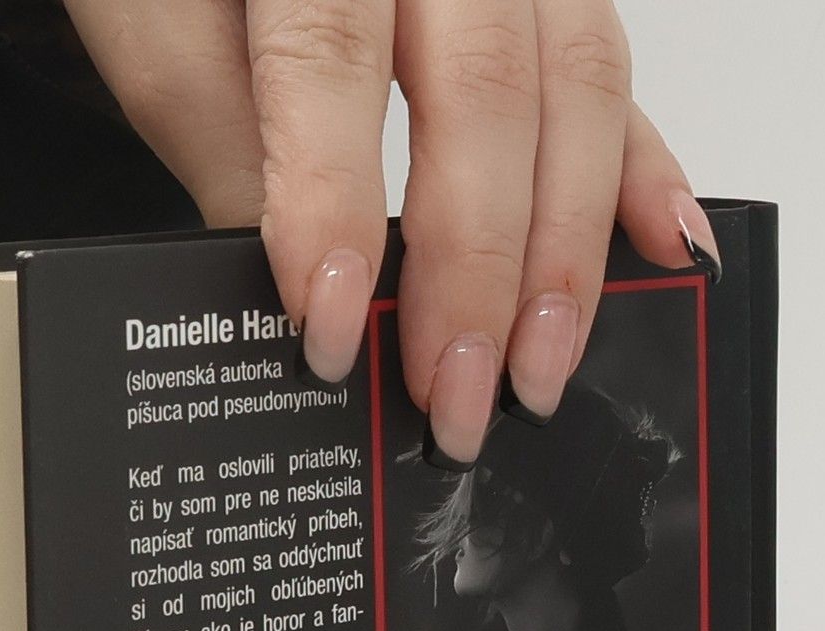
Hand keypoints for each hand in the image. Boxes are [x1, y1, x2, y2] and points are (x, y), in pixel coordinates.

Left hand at [54, 0, 718, 462]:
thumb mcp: (157, 27)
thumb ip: (225, 149)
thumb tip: (303, 303)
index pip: (333, 58)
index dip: (337, 208)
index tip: (331, 335)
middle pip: (485, 89)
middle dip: (476, 270)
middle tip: (454, 399)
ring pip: (576, 87)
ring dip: (567, 251)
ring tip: (538, 371)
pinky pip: (613, 74)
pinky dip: (643, 171)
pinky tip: (667, 250)